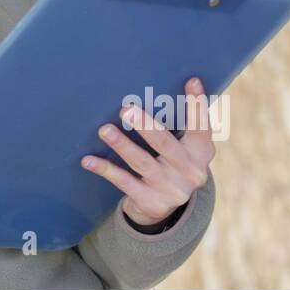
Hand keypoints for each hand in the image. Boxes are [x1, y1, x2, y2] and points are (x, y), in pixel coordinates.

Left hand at [80, 76, 214, 225]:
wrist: (164, 208)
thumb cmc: (169, 162)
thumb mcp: (182, 147)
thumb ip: (179, 125)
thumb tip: (168, 84)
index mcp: (201, 152)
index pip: (200, 125)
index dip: (197, 104)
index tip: (191, 80)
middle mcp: (191, 172)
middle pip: (165, 144)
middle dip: (145, 126)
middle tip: (126, 109)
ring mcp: (172, 190)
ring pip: (142, 163)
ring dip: (122, 145)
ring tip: (105, 130)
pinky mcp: (152, 202)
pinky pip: (125, 183)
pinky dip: (105, 169)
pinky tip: (88, 160)